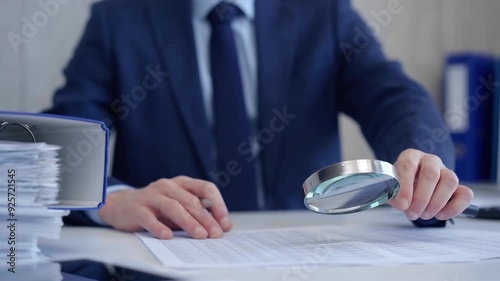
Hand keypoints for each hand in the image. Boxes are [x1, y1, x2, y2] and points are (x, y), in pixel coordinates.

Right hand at [98, 176, 231, 238]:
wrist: (121, 205)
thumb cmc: (156, 207)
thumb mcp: (179, 206)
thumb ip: (197, 213)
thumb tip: (222, 227)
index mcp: (182, 183)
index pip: (206, 188)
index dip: (218, 205)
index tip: (225, 223)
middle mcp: (168, 186)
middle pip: (191, 200)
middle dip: (206, 218)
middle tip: (215, 233)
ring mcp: (152, 196)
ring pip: (174, 207)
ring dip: (189, 222)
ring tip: (200, 235)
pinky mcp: (137, 208)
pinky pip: (150, 218)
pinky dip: (159, 227)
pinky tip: (168, 235)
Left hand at [388, 149, 473, 220]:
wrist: (411, 190)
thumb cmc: (401, 186)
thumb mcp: (391, 188)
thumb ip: (393, 194)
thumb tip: (400, 203)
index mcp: (411, 156)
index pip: (408, 165)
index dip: (405, 185)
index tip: (402, 204)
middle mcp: (430, 160)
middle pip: (431, 174)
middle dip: (421, 198)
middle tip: (412, 213)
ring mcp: (446, 171)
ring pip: (450, 181)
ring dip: (437, 203)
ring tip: (424, 214)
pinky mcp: (458, 186)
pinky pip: (466, 194)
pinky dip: (455, 207)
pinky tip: (440, 215)